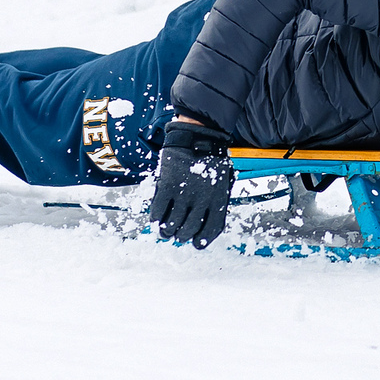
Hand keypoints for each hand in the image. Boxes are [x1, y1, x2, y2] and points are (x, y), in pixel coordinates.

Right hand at [148, 120, 234, 248]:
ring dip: (167, 231)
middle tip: (177, 235)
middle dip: (182, 236)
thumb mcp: (223, 181)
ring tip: (165, 231)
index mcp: (218, 199)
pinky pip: (158, 210)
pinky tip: (156, 219)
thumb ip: (215, 201)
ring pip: (172, 224)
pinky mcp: (167, 185)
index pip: (211, 230)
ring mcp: (184, 193)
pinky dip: (156, 219)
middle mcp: (202, 200)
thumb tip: (205, 221)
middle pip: (189, 230)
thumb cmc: (211, 159)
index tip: (195, 243)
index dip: (202, 241)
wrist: (197, 136)